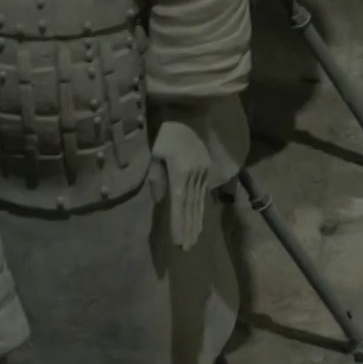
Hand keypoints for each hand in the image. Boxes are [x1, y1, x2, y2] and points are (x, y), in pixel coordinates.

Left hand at [153, 118, 216, 248]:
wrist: (191, 115)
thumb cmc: (168, 133)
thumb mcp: (156, 153)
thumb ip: (157, 178)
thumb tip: (161, 199)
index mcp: (180, 174)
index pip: (178, 204)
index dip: (178, 224)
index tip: (177, 242)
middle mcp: (194, 177)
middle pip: (191, 208)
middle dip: (188, 229)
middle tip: (186, 248)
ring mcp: (203, 174)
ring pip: (199, 203)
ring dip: (196, 223)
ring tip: (193, 239)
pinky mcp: (207, 171)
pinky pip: (203, 195)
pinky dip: (201, 210)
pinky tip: (200, 220)